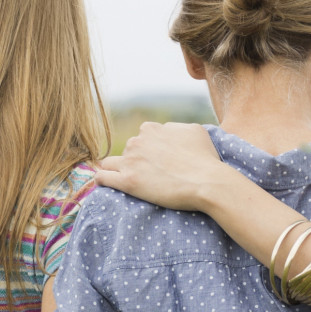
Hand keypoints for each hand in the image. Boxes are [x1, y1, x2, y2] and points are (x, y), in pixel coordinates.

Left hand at [95, 121, 238, 211]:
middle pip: (128, 151)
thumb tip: (167, 131)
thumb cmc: (205, 158)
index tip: (158, 161)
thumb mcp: (194, 130)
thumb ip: (175, 128)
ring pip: (111, 163)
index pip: (142, 138)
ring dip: (117, 170)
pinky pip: (103, 177)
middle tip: (151, 175)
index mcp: (151, 129)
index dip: (150, 150)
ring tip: (127, 181)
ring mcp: (130, 162)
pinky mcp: (127, 182)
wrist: (207, 182)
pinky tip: (105, 183)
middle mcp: (137, 141)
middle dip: (136, 161)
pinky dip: (103, 179)